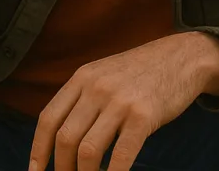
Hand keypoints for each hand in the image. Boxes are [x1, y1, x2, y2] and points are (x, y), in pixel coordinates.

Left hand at [28, 33, 218, 170]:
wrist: (181, 58)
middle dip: (62, 168)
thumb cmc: (140, 74)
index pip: (48, 119)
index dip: (38, 150)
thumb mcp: (103, 75)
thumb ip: (82, 99)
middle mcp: (95, 88)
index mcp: (81, 78)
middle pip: (65, 138)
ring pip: (88, 150)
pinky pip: (121, 155)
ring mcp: (119, 102)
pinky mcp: (144, 116)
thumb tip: (62, 138)